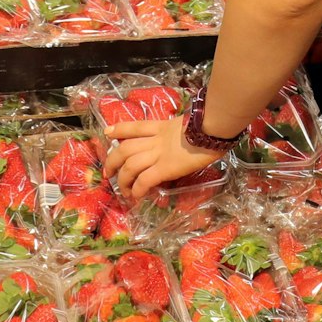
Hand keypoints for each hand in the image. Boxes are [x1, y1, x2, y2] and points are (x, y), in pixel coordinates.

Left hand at [105, 118, 226, 199]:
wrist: (213, 128)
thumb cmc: (209, 126)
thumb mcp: (188, 125)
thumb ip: (178, 132)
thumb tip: (179, 138)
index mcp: (161, 127)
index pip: (135, 127)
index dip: (119, 129)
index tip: (108, 133)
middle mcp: (156, 140)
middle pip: (125, 148)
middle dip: (112, 160)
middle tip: (108, 172)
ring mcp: (159, 154)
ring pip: (130, 165)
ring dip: (122, 179)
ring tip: (121, 189)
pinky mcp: (166, 168)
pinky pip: (145, 179)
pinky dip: (137, 188)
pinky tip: (136, 195)